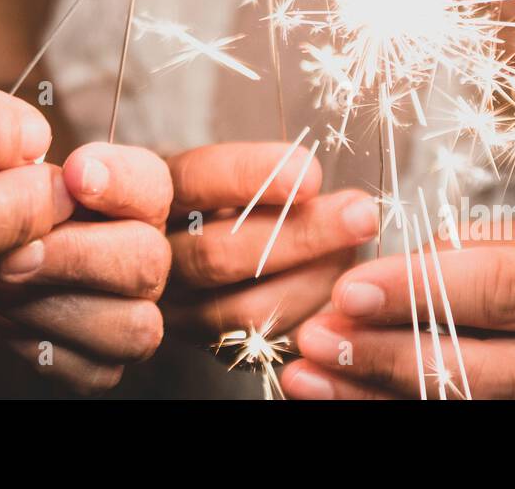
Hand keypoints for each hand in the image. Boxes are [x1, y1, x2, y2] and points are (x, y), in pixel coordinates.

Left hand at [0, 142, 173, 394]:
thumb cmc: (3, 218)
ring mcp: (134, 317)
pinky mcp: (106, 367)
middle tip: (14, 254)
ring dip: (52, 308)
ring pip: (132, 326)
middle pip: (149, 261)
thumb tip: (43, 177)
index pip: (153, 185)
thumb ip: (28, 178)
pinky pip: (95, 372)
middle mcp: (148, 260)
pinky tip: (5, 321)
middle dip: (77, 256)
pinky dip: (43, 349)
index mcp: (134, 202)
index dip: (122, 180)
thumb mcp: (8, 184)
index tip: (74, 174)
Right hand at [162, 142, 377, 338]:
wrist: (190, 246)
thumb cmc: (223, 193)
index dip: (252, 176)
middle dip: (301, 235)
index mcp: (155, 194)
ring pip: (242, 311)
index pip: (196, 181)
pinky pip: (263, 346)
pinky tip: (341, 292)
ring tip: (355, 251)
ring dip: (312, 281)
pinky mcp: (210, 346)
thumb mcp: (226, 167)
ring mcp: (178, 310)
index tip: (310, 172)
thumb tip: (311, 178)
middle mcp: (154, 257)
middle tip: (361, 214)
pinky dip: (309, 319)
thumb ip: (260, 174)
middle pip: (219, 254)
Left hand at [282, 227, 514, 398]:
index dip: (418, 292)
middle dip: (385, 357)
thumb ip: (466, 253)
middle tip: (317, 338)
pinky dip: (394, 413)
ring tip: (310, 377)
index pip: (500, 292)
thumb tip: (389, 281)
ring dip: (374, 396)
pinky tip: (347, 398)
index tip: (350, 290)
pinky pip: (461, 427)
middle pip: (479, 371)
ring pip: (463, 412)